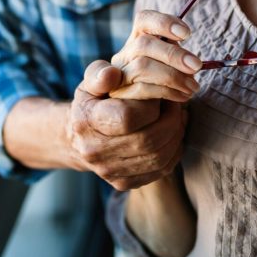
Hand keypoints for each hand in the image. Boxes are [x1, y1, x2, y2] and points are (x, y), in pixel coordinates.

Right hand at [66, 60, 186, 191]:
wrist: (79, 138)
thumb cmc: (91, 103)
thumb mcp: (90, 82)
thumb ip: (100, 74)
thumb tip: (112, 73)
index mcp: (87, 122)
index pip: (128, 117)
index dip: (150, 104)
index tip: (157, 94)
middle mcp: (95, 151)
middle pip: (148, 140)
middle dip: (170, 120)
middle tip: (175, 104)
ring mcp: (109, 170)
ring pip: (159, 157)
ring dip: (176, 134)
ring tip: (176, 117)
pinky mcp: (124, 183)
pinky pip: (161, 169)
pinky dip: (174, 150)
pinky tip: (171, 133)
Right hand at [108, 10, 201, 101]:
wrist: (144, 114)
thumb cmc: (164, 85)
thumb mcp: (170, 65)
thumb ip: (176, 56)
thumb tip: (192, 62)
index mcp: (137, 40)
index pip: (144, 20)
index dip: (164, 22)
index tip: (187, 34)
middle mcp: (124, 55)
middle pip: (143, 44)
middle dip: (173, 54)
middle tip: (196, 66)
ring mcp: (120, 74)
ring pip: (142, 66)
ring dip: (172, 76)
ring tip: (193, 86)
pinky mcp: (120, 94)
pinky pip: (143, 89)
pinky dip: (168, 91)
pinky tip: (183, 96)